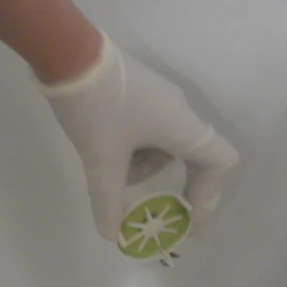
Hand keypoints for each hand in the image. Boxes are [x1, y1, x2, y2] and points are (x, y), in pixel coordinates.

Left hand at [39, 34, 239, 240]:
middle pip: (193, 157)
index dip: (209, 197)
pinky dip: (135, 150)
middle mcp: (179, 111)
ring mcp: (160, 99)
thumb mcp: (101, 161)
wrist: (67, 52)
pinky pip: (149, 130)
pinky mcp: (140, 93)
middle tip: (158, 209)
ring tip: (112, 176)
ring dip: (146, 167)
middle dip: (175, 185)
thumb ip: (109, 202)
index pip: (219, 163)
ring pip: (166, 145)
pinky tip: (105, 154)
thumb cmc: (96, 108)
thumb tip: (110, 234)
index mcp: (182, 127)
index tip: (188, 220)